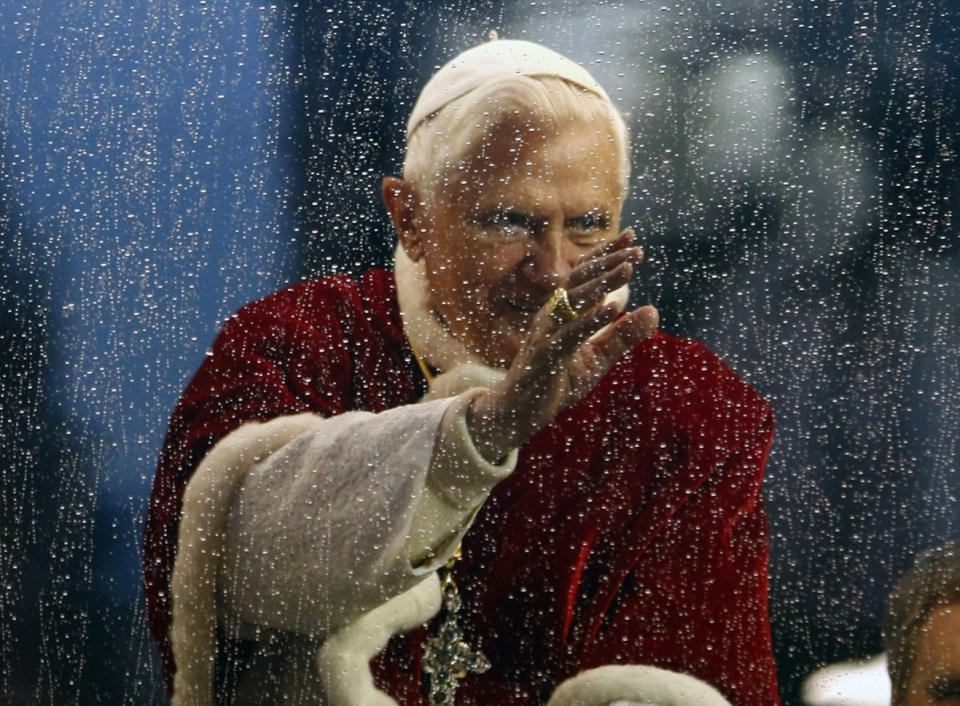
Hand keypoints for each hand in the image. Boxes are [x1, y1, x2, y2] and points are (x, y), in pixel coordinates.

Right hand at [466, 229, 658, 462]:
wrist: (519, 413)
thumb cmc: (555, 382)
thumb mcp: (597, 358)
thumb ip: (622, 336)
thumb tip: (653, 311)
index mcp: (562, 312)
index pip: (585, 276)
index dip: (606, 254)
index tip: (631, 237)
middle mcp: (551, 315)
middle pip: (580, 279)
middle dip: (607, 261)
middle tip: (635, 247)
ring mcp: (546, 334)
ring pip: (574, 300)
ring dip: (602, 282)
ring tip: (628, 268)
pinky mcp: (545, 356)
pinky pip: (570, 334)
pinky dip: (591, 320)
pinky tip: (612, 308)